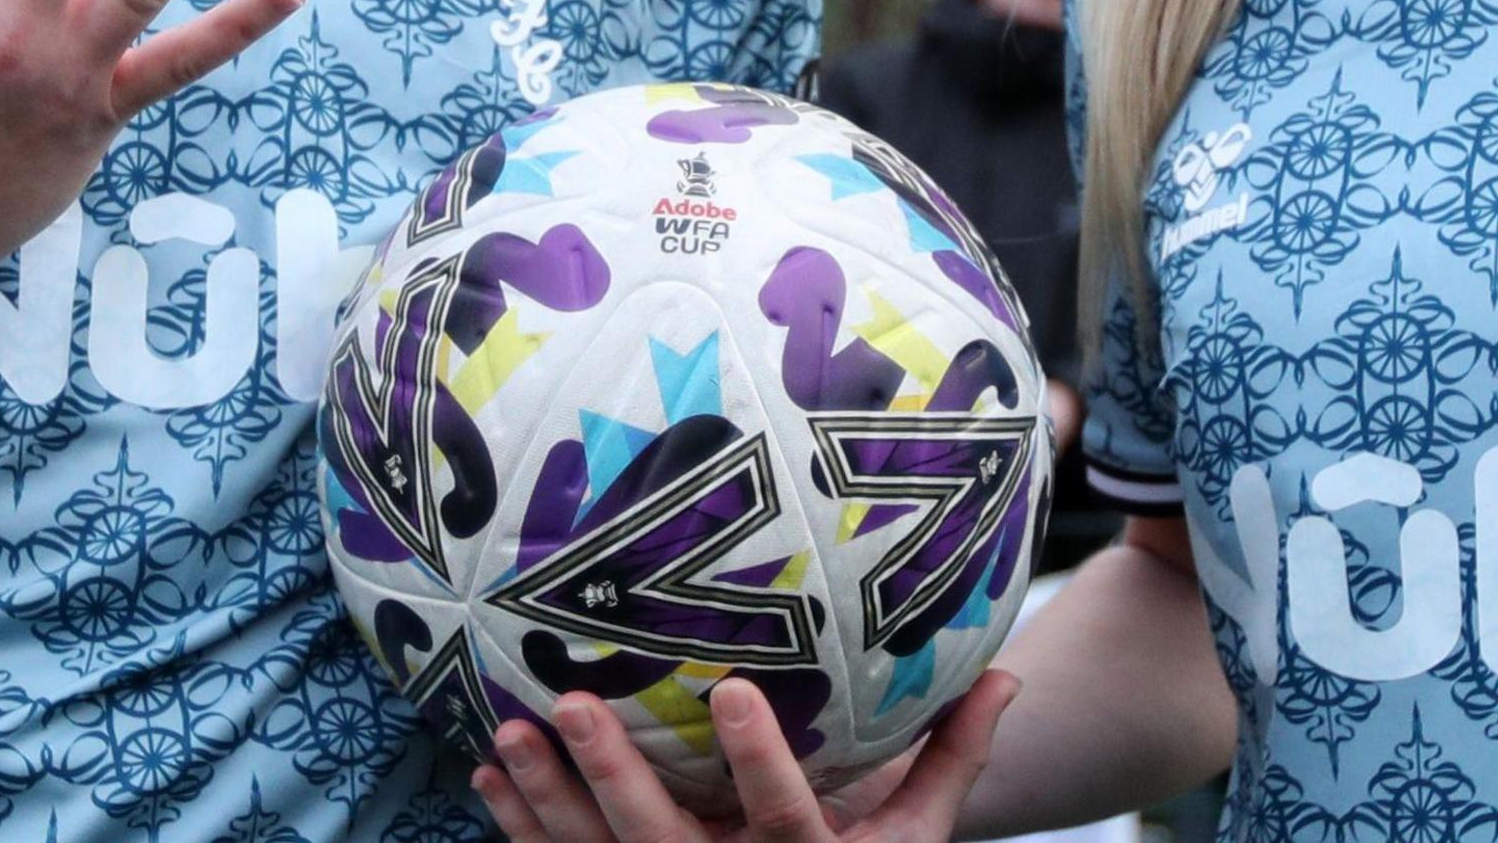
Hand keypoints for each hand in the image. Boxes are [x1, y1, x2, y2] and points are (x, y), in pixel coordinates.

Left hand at [475, 674, 1017, 842]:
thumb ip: (953, 756)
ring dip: (547, 801)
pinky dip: (520, 828)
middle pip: (661, 840)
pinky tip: (488, 776)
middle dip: (614, 775)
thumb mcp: (917, 836)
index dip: (756, 758)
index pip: (780, 814)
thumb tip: (1009, 671)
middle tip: (574, 706)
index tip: (727, 688)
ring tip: (511, 735)